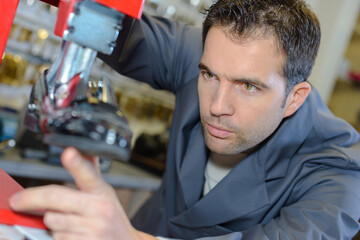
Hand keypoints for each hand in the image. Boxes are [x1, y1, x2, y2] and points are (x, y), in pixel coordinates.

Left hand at [9, 147, 155, 239]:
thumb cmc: (112, 216)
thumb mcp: (106, 192)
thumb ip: (91, 172)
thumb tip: (83, 150)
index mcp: (102, 191)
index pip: (88, 174)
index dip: (77, 163)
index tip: (68, 153)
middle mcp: (98, 208)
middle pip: (55, 197)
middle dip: (31, 198)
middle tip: (17, 200)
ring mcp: (91, 228)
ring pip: (51, 219)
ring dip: (51, 220)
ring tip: (67, 220)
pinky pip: (56, 237)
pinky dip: (57, 235)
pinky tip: (71, 232)